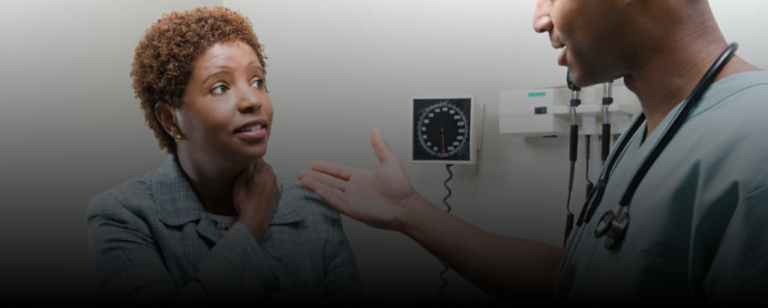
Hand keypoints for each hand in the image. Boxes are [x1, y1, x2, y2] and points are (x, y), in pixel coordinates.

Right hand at [234, 158, 281, 242]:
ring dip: (262, 173)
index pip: (257, 157)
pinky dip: (268, 180)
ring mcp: (276, 184)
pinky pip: (274, 181)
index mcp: (262, 172)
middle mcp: (272, 177)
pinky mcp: (278, 192)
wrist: (255, 221)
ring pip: (270, 172)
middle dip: (256, 166)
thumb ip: (244, 169)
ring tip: (253, 180)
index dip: (249, 159)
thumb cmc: (245, 204)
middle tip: (247, 172)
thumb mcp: (239, 183)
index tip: (244, 162)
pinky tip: (261, 185)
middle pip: (264, 164)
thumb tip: (247, 160)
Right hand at [298, 127, 419, 230]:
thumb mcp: (390, 162)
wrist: (405, 207)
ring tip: (303, 180)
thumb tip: (376, 130)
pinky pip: (335, 201)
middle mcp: (354, 188)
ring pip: (329, 191)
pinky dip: (325, 195)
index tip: (314, 164)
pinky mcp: (353, 209)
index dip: (326, 167)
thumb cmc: (401, 189)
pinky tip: (316, 189)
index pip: (338, 171)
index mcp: (361, 177)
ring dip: (316, 185)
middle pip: (329, 181)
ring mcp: (352, 199)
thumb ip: (380, 146)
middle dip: (314, 177)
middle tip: (301, 173)